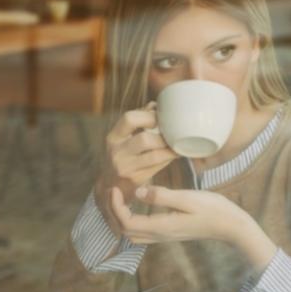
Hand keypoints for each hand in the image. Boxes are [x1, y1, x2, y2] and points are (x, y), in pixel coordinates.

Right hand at [95, 106, 177, 227]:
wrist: (111, 186)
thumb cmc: (123, 156)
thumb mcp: (123, 138)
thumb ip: (138, 121)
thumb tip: (156, 105)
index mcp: (113, 137)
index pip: (129, 119)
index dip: (148, 115)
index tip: (160, 117)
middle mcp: (116, 152)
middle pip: (144, 139)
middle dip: (163, 135)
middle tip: (174, 133)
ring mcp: (125, 168)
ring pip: (155, 155)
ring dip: (170, 148)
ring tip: (179, 143)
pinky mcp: (136, 180)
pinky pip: (158, 167)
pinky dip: (169, 159)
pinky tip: (175, 154)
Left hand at [110, 185, 277, 272]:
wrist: (231, 226)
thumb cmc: (213, 209)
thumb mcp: (187, 198)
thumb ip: (162, 196)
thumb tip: (138, 191)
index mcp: (162, 227)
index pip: (127, 222)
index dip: (115, 206)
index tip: (115, 187)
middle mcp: (160, 235)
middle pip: (126, 231)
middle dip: (114, 213)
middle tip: (114, 191)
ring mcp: (165, 236)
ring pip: (133, 234)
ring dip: (122, 218)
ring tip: (121, 198)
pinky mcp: (170, 232)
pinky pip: (143, 231)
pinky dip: (133, 220)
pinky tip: (137, 204)